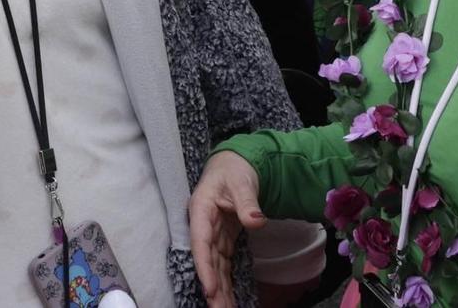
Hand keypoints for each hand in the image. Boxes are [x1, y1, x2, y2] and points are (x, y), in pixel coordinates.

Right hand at [190, 150, 266, 307]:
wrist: (234, 164)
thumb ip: (248, 202)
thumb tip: (256, 221)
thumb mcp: (241, 181)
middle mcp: (203, 226)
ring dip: (219, 290)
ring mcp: (212, 235)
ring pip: (215, 266)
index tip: (209, 289)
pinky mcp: (222, 239)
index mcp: (201, 209)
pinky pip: (223, 264)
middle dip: (213, 287)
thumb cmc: (233, 170)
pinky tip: (228, 299)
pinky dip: (226, 282)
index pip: (201, 242)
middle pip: (207, 261)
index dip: (204, 267)